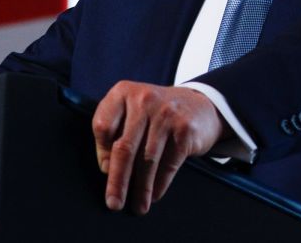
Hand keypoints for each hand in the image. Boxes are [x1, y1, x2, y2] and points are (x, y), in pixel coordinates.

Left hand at [92, 82, 225, 213]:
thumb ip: (115, 132)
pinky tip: (155, 195)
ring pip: (147, 160)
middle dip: (117, 180)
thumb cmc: (155, 115)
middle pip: (124, 147)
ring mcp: (167, 113)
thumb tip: (107, 170)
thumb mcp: (132, 112)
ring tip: (138, 206)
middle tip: (114, 203)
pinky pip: (169, 164)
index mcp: (123, 92)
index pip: (102, 126)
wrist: (199, 105)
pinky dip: (160, 184)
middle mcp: (144, 99)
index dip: (101, 152)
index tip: (104, 170)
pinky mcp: (185, 129)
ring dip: (141, 189)